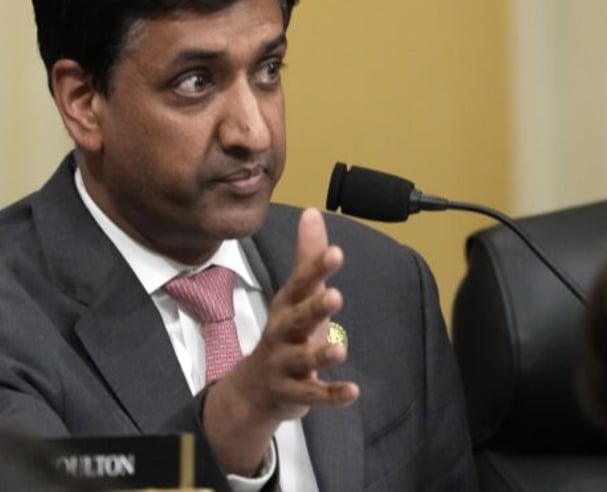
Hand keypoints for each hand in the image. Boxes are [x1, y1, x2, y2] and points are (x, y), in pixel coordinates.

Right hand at [202, 207, 358, 474]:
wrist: (254, 388)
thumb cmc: (284, 332)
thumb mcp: (294, 295)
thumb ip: (307, 257)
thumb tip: (311, 211)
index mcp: (287, 306)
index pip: (300, 284)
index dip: (317, 269)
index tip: (336, 253)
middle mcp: (282, 333)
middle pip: (297, 319)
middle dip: (314, 308)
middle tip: (335, 295)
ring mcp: (285, 364)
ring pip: (302, 360)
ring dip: (320, 354)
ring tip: (341, 349)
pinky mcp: (293, 393)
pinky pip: (313, 395)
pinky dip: (332, 395)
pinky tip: (353, 392)